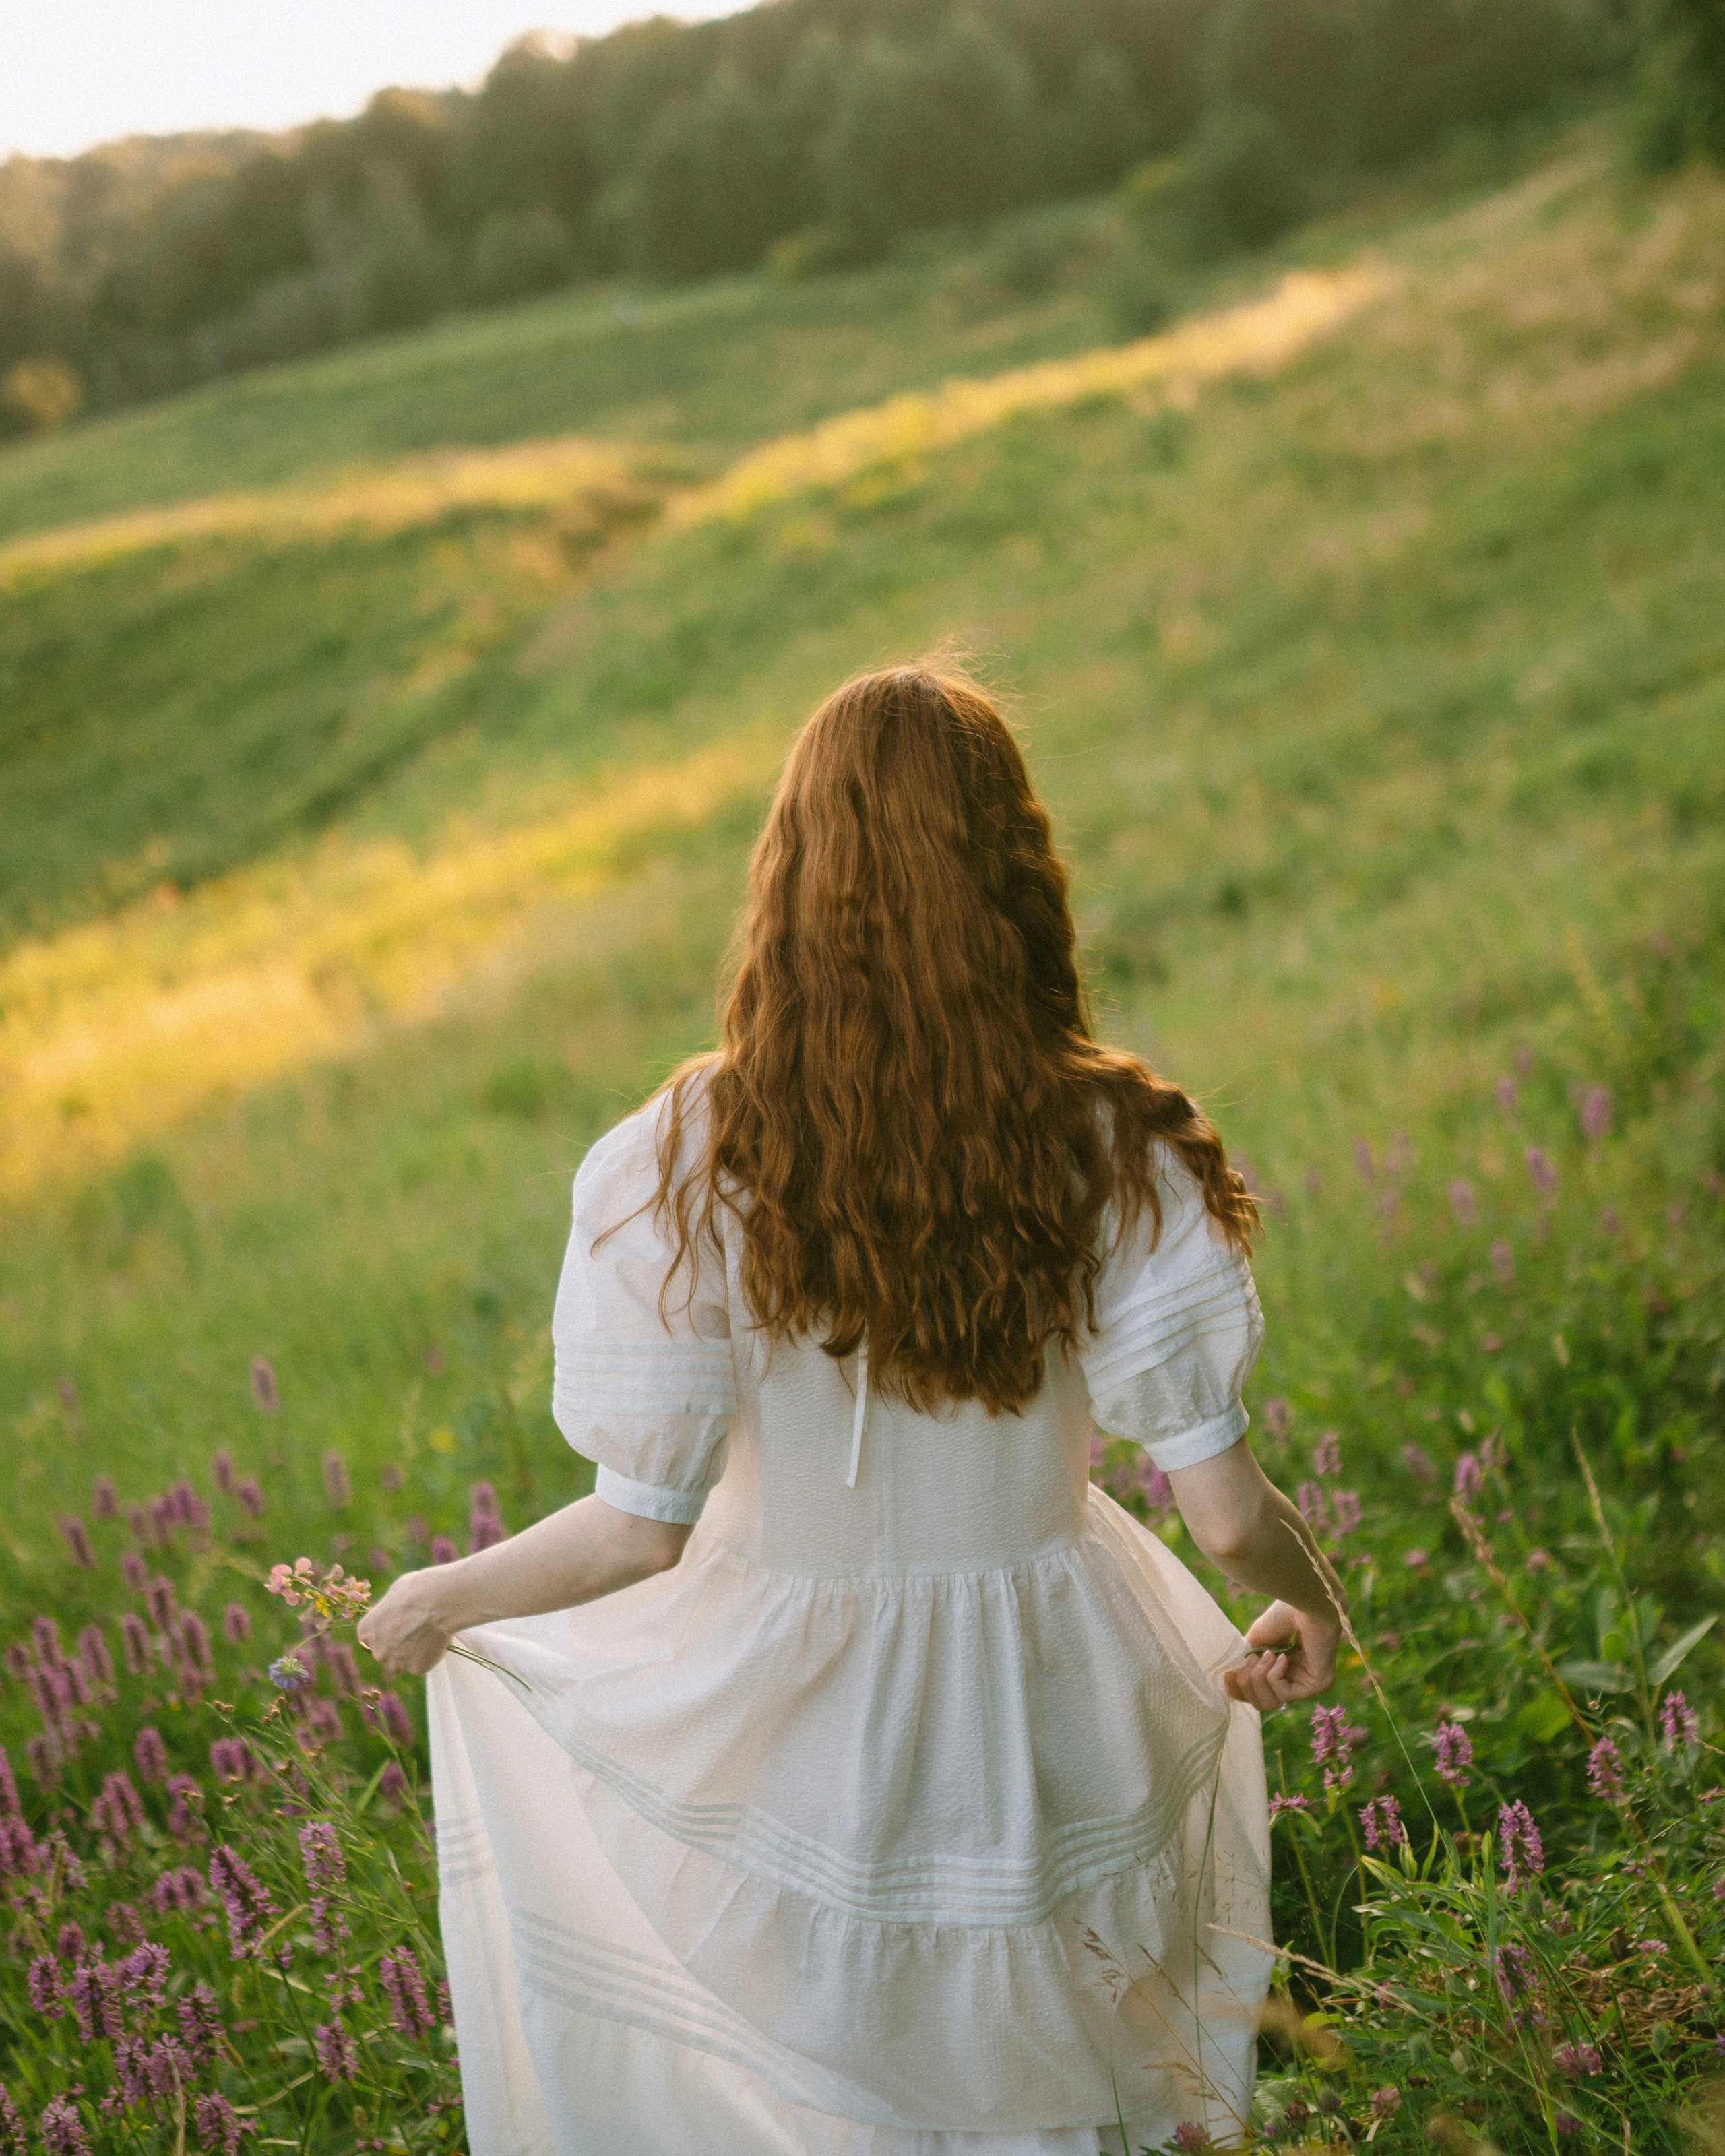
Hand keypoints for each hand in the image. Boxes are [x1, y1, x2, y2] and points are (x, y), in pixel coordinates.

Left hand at [357, 1570, 457, 1677]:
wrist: (437, 1601)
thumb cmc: (415, 1590)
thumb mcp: (394, 1594)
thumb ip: (389, 1612)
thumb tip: (396, 1612)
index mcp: (366, 1631)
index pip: (370, 1639)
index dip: (385, 1633)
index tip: (398, 1625)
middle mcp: (377, 1651)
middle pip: (386, 1653)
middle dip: (398, 1645)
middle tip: (416, 1630)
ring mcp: (396, 1663)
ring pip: (404, 1661)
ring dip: (413, 1653)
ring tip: (429, 1634)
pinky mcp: (415, 1669)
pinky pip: (422, 1665)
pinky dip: (429, 1656)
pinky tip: (436, 1640)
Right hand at [1222, 1600, 1340, 1711]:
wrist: (1305, 1602)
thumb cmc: (1284, 1614)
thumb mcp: (1257, 1640)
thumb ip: (1247, 1661)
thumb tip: (1232, 1678)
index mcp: (1286, 1670)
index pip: (1259, 1695)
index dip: (1240, 1690)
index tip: (1227, 1674)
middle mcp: (1299, 1680)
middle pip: (1262, 1704)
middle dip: (1248, 1683)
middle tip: (1252, 1659)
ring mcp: (1310, 1684)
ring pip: (1271, 1703)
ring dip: (1260, 1677)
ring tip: (1267, 1654)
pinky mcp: (1319, 1685)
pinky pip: (1284, 1694)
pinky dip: (1275, 1674)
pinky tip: (1282, 1656)